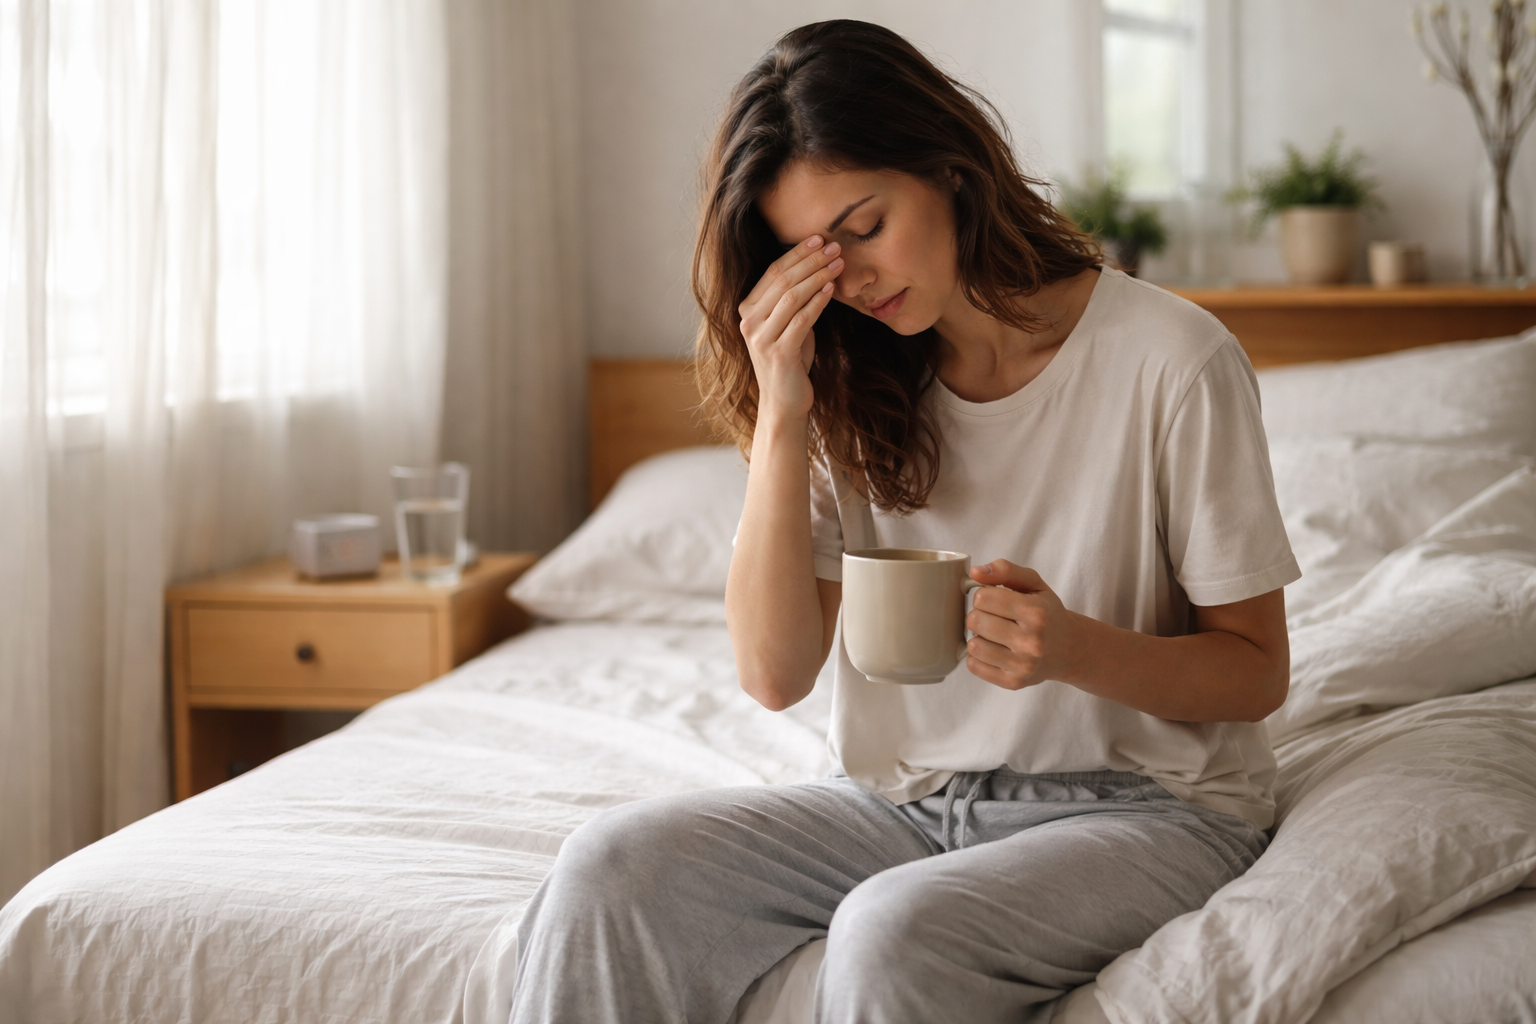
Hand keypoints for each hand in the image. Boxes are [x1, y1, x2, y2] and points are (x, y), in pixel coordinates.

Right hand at [737, 236, 844, 423]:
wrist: (785, 401)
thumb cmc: (791, 359)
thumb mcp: (788, 323)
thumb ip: (793, 298)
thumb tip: (816, 264)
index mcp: (747, 309)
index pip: (773, 272)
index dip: (797, 253)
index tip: (820, 238)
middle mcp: (749, 322)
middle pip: (782, 280)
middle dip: (811, 260)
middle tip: (834, 247)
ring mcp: (760, 338)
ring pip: (791, 297)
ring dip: (818, 276)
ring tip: (838, 264)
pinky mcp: (778, 353)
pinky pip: (801, 320)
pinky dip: (818, 302)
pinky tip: (832, 290)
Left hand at [963, 560, 1082, 690]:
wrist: (1069, 649)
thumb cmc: (1047, 613)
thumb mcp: (1034, 584)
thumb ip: (1005, 570)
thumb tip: (975, 572)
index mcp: (1037, 612)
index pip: (983, 597)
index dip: (984, 595)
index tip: (994, 599)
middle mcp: (1032, 641)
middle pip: (975, 621)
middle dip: (979, 615)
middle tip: (994, 617)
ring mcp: (1023, 665)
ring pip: (973, 646)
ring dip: (978, 637)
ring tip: (993, 634)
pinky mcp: (1014, 682)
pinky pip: (974, 666)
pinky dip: (978, 657)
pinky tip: (993, 650)